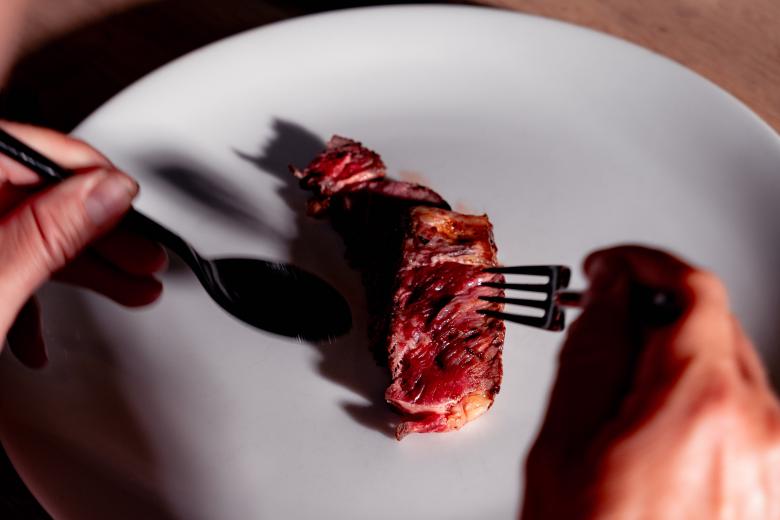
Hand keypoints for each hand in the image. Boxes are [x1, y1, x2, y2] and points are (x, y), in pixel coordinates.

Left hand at [0, 121, 165, 366]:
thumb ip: (48, 235)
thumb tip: (108, 192)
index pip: (27, 152)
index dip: (88, 172)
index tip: (130, 197)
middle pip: (37, 198)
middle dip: (100, 231)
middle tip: (145, 251)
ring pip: (29, 236)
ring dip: (84, 265)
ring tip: (136, 284)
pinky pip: (12, 266)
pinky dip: (39, 295)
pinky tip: (51, 333)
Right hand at [522, 245, 779, 518]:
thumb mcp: (565, 440)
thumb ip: (592, 349)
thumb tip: (608, 292)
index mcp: (704, 403)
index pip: (689, 287)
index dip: (643, 262)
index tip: (608, 267)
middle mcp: (759, 427)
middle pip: (712, 320)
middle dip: (653, 303)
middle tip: (600, 311)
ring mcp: (773, 460)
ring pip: (726, 363)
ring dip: (671, 349)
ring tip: (616, 374)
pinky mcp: (770, 485)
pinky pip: (738, 408)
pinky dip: (692, 390)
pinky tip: (646, 415)